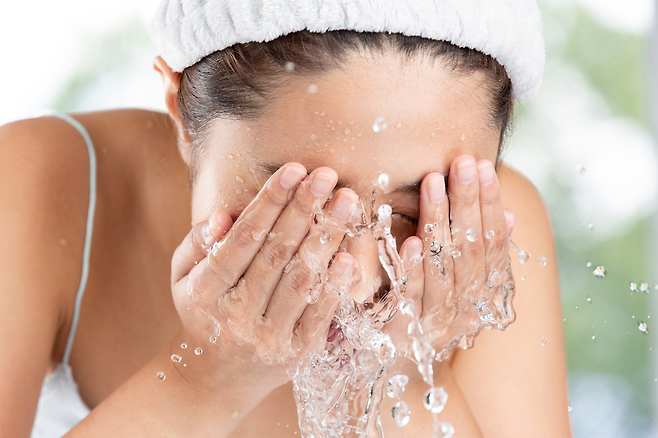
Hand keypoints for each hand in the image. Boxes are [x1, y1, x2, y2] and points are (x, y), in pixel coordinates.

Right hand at [169, 163, 359, 397]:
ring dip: (326, 236)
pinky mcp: (297, 353)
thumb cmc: (201, 313)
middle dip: (304, 209)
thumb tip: (225, 216)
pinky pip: (320, 313)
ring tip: (346, 201)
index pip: (242, 239)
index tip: (293, 170)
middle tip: (326, 175)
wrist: (216, 378)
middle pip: (276, 254)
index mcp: (205, 292)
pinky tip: (349, 252)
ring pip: (301, 279)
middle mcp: (236, 316)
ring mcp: (269, 337)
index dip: (269, 202)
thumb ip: (198, 243)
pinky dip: (335, 283)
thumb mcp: (182, 277)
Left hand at [387, 154, 515, 360]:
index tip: (483, 166)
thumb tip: (509, 216)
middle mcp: (467, 311)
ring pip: (443, 269)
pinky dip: (412, 269)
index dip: (489, 204)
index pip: (492, 243)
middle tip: (462, 162)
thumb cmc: (426, 312)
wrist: (395, 367)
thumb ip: (480, 253)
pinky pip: (410, 298)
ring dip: (439, 222)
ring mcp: (436, 324)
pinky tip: (412, 239)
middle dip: (467, 203)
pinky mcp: (402, 333)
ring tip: (433, 182)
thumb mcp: (459, 284)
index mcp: (484, 296)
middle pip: (471, 251)